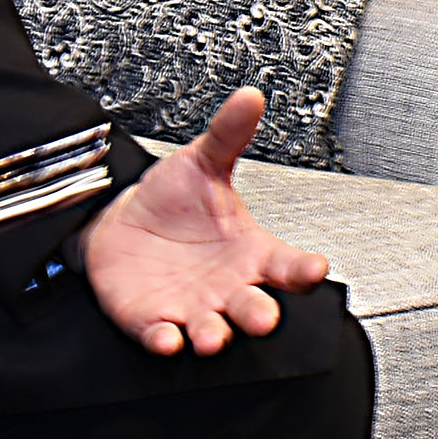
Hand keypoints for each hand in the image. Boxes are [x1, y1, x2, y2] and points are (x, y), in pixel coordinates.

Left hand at [78, 90, 334, 356]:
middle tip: (264, 318)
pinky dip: (165, 341)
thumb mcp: (202, 162)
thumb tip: (250, 96)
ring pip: (211, 329)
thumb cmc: (173, 201)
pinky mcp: (154, 321)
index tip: (315, 268)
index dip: (304, 270)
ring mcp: (192, 307)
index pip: (287, 264)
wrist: (122, 225)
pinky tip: (167, 339)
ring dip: (214, 335)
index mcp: (250, 252)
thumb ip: (228, 134)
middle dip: (259, 315)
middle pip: (254, 306)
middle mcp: (227, 286)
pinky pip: (162, 337)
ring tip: (213, 336)